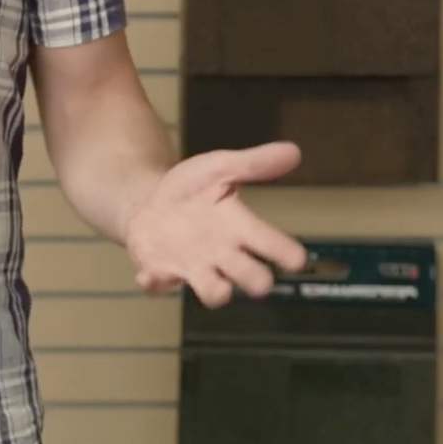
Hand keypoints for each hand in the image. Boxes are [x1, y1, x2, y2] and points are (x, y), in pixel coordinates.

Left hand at [122, 141, 307, 309]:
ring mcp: (193, 266)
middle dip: (255, 279)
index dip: (287, 254)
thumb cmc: (192, 188)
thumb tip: (294, 150)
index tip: (294, 259)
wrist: (149, 199)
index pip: (274, 245)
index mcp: (241, 228)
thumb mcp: (220, 167)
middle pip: (251, 278)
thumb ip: (253, 163)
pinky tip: (148, 274)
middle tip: (253, 274)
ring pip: (213, 293)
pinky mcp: (161, 270)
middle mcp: (223, 254)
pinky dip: (155, 283)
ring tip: (215, 285)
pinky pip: (159, 285)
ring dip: (215, 291)